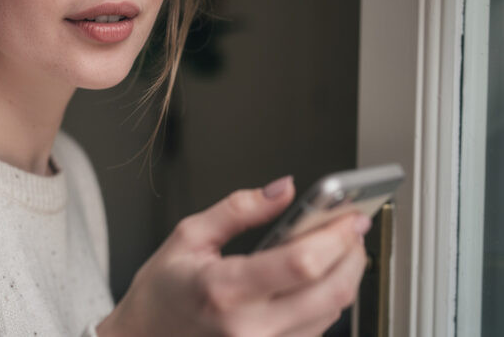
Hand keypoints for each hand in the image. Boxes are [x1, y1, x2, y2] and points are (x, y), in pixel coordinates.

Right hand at [97, 176, 370, 336]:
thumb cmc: (161, 293)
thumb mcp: (189, 236)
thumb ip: (239, 209)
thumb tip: (281, 190)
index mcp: (224, 289)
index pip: (300, 265)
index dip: (335, 238)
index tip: (348, 217)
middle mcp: (249, 327)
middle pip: (330, 292)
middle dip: (352, 254)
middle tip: (351, 229)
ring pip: (331, 314)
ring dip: (344, 277)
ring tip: (337, 249)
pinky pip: (317, 331)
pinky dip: (326, 300)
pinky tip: (318, 279)